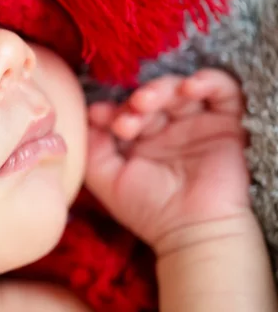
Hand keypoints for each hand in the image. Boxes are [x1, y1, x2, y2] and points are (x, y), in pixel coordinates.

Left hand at [85, 69, 250, 255]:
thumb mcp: (107, 180)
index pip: (124, 110)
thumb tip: (88, 116)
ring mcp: (195, 124)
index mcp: (139, 139)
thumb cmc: (148, 210)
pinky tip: (190, 88)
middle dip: (135, 101)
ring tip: (146, 102)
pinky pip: (223, 91)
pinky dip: (208, 82)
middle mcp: (166, 128)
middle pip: (150, 97)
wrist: (191, 232)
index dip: (111, 109)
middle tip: (126, 119)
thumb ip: (92, 148)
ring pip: (179, 89)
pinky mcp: (225, 124)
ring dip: (161, 89)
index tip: (99, 116)